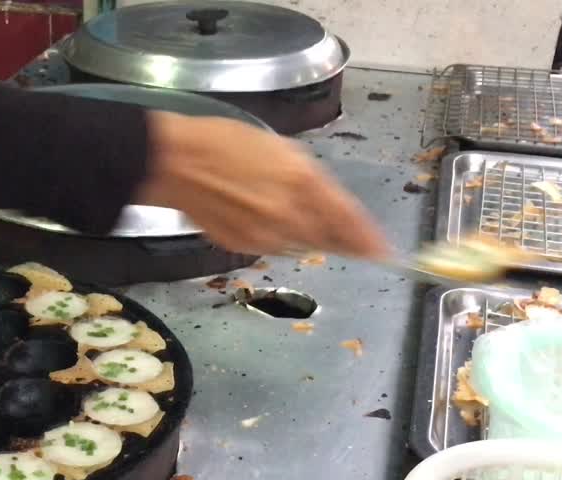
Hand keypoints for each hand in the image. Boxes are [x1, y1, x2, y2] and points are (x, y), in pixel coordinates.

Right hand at [136, 112, 390, 259]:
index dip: (368, 238)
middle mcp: (288, 213)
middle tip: (347, 238)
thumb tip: (335, 212)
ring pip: (300, 246)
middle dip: (338, 240)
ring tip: (288, 215)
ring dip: (306, 237)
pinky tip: (262, 219)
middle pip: (328, 240)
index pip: (347, 218)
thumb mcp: (283, 151)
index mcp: (302, 180)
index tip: (384, 252)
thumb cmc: (226, 144)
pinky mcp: (242, 246)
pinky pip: (273, 249)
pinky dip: (277, 239)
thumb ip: (314, 183)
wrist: (177, 162)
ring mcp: (264, 234)